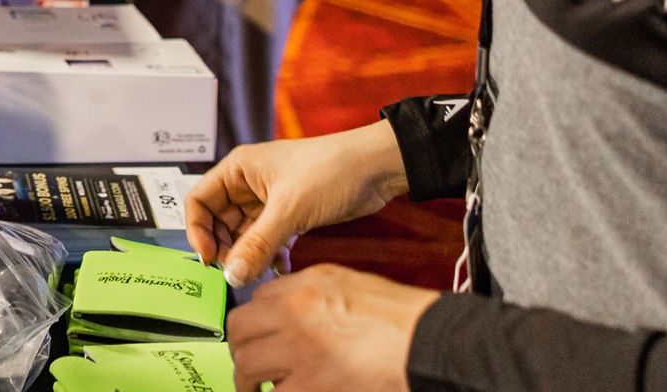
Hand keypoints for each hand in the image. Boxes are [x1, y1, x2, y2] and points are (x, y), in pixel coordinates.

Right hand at [186, 120, 409, 285]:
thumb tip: (232, 275)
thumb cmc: (332, 169)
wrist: (377, 168)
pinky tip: (280, 267)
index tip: (209, 259)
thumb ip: (257, 245)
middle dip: (226, 249)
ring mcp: (269, 200)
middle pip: (219, 222)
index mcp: (238, 169)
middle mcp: (248, 184)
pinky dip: (270, 254)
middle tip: (237, 272)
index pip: (199, 202)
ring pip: (244, 235)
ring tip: (259, 273)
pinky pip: (267, 239)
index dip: (198, 231)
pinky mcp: (289, 214)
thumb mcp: (289, 209)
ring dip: (249, 255)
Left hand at [230, 264, 436, 391]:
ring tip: (255, 389)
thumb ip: (313, 296)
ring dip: (248, 381)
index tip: (258, 338)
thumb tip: (289, 313)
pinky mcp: (308, 384)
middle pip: (240, 329)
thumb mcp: (349, 285)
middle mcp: (293, 313)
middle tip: (248, 367)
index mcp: (305, 286)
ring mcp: (297, 350)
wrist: (426, 341)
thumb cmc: (402, 317)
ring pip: (247, 365)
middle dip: (240, 350)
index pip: (257, 301)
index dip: (256, 323)